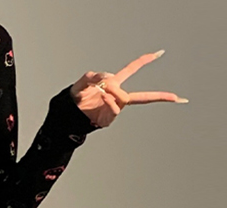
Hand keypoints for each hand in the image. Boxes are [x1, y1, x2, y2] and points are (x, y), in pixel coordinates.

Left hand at [69, 51, 187, 127]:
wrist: (67, 115)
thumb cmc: (75, 98)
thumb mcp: (82, 83)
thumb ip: (93, 76)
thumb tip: (107, 79)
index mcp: (113, 84)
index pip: (132, 69)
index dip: (144, 61)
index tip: (159, 53)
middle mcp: (117, 96)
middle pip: (141, 96)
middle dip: (159, 96)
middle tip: (176, 98)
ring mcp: (114, 108)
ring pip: (124, 98)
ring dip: (114, 92)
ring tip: (101, 90)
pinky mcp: (110, 118)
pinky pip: (115, 108)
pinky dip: (110, 101)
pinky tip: (102, 97)